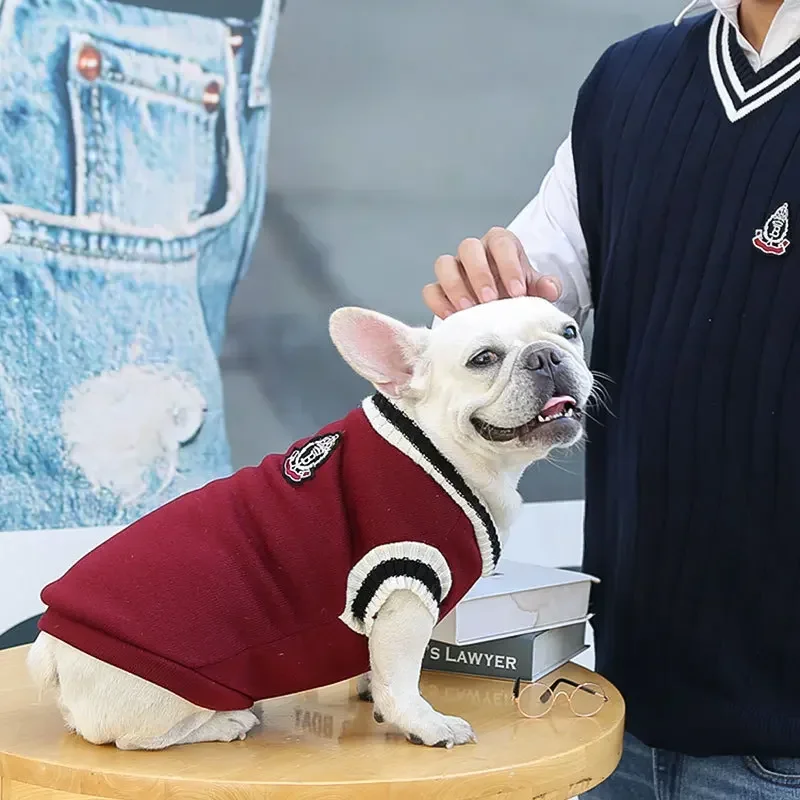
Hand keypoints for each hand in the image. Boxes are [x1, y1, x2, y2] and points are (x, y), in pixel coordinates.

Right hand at [423, 227, 561, 317]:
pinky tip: (453, 318)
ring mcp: (454, 269)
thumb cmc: (518, 293)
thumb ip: (544, 286)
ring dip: (456, 287)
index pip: (501, 242)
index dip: (508, 266)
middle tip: (490, 301)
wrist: (503, 312)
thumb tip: (550, 288)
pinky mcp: (439, 289)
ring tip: (469, 310)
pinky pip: (431, 290)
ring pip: (444, 264)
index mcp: (500, 244)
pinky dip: (439, 303)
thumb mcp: (535, 289)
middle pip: (468, 247)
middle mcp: (474, 252)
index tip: (517, 292)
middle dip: (479, 275)